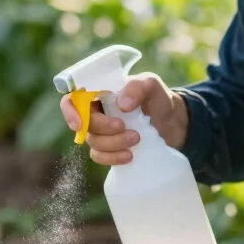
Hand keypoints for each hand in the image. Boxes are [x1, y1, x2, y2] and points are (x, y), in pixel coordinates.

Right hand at [60, 72, 188, 165]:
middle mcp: (96, 113)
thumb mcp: (151, 85)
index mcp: (99, 93)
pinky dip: (113, 158)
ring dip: (113, 144)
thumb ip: (137, 87)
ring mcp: (101, 133)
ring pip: (93, 143)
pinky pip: (100, 157)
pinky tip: (130, 156)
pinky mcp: (110, 149)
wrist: (173, 123)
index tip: (81, 124)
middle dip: (103, 129)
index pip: (71, 100)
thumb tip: (121, 105)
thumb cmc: (158, 99)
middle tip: (125, 126)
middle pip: (83, 125)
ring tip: (137, 138)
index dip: (70, 112)